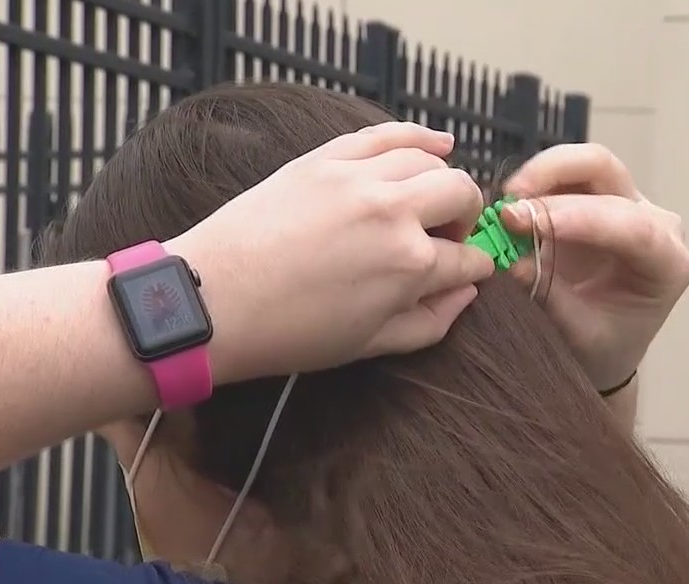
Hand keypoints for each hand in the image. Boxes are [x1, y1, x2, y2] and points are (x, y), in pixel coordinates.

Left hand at [167, 122, 493, 383]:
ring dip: (442, 181)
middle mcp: (394, 213)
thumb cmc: (288, 332)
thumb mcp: (369, 344)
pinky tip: (437, 144)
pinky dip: (419, 135)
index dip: (474, 267)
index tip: (469, 270)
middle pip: (461, 194)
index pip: (468, 258)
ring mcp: (360, 178)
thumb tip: (465, 294)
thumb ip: (430, 322)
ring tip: (428, 204)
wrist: (213, 301)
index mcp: (410, 265)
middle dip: (467, 217)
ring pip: (430, 160)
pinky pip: (386, 133)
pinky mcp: (326, 159)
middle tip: (447, 238)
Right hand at [500, 144, 688, 392]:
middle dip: (553, 179)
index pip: (630, 226)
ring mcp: (627, 204)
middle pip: (606, 173)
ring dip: (540, 176)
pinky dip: (535, 184)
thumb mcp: (579, 336)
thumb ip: (551, 298)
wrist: (607, 350)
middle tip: (507, 205)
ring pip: (585, 164)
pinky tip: (511, 206)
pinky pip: (565, 175)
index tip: (524, 221)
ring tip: (505, 206)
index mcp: (669, 263)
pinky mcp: (597, 198)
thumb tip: (513, 262)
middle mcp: (655, 223)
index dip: (576, 217)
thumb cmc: (603, 348)